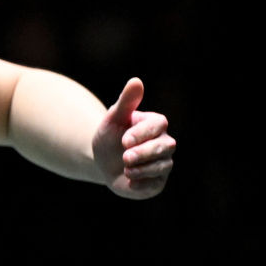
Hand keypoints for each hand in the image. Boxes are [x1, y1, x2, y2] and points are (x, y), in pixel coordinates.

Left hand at [92, 77, 175, 198]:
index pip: (158, 125)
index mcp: (155, 124)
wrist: (102, 161)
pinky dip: (142, 184)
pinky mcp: (157, 182)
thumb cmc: (110, 135)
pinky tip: (130, 182)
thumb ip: (126, 101)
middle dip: (144, 152)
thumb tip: (136, 81)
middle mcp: (164, 143)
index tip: (124, 140)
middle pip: (164, 147)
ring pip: (162, 166)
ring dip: (142, 168)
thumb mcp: (113, 118)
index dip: (142, 133)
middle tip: (125, 156)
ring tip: (125, 167)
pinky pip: (156, 184)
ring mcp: (163, 163)